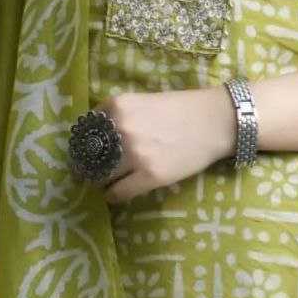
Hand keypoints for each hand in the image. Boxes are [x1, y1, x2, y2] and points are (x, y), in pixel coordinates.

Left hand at [89, 88, 236, 205]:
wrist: (214, 121)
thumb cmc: (179, 109)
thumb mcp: (141, 101)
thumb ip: (117, 116)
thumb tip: (92, 138)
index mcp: (117, 106)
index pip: (85, 131)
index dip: (83, 144)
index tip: (84, 153)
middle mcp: (121, 129)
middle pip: (90, 156)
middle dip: (88, 166)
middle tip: (89, 172)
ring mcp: (135, 154)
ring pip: (101, 176)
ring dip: (101, 181)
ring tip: (105, 183)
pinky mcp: (150, 176)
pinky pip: (118, 192)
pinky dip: (112, 195)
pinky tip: (115, 194)